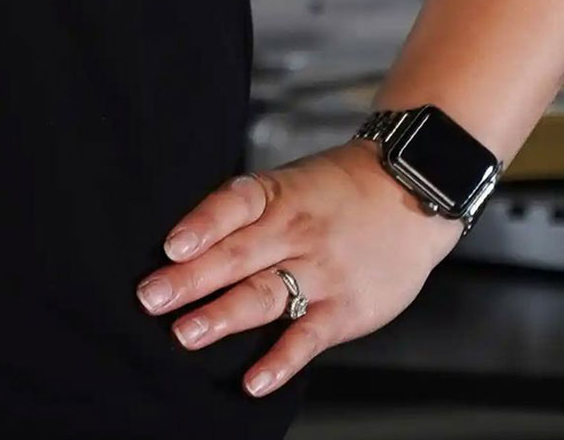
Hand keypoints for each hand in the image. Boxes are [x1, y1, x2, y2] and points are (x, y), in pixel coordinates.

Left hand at [133, 140, 464, 398]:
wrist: (412, 192)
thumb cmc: (339, 190)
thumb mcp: (291, 183)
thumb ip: (248, 215)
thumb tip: (188, 246)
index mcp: (277, 196)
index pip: (235, 204)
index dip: (202, 224)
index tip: (171, 247)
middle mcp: (295, 232)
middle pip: (237, 255)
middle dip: (191, 280)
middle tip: (151, 299)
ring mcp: (321, 272)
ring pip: (265, 296)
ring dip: (222, 317)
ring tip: (186, 334)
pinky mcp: (346, 309)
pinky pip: (308, 338)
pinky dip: (280, 361)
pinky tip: (253, 380)